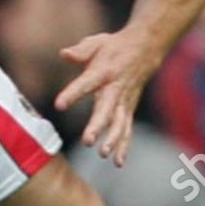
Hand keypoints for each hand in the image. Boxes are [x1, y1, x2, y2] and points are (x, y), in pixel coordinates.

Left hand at [54, 30, 158, 165]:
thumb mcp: (97, 43)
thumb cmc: (113, 47)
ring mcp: (124, 102)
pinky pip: (127, 130)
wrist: (145, 49)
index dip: (72, 94)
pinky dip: (123, 146)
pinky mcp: (128, 110)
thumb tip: (64, 54)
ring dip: (113, 140)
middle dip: (98, 126)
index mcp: (103, 72)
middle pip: (106, 110)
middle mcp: (115, 89)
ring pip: (119, 123)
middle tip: (88, 141)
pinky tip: (117, 163)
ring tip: (103, 154)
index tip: (59, 105)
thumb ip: (80, 51)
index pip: (85, 84)